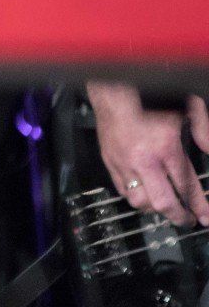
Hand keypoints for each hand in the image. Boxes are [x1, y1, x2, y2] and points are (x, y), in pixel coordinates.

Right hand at [88, 81, 208, 225]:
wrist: (111, 86)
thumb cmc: (147, 94)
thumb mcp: (188, 106)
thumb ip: (203, 130)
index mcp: (165, 147)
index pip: (187, 186)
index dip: (199, 206)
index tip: (205, 217)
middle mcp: (144, 159)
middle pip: (162, 202)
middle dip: (179, 217)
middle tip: (188, 220)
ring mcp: (123, 162)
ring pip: (139, 201)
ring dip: (154, 208)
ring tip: (165, 206)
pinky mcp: (109, 160)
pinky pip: (122, 189)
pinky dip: (135, 196)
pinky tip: (144, 193)